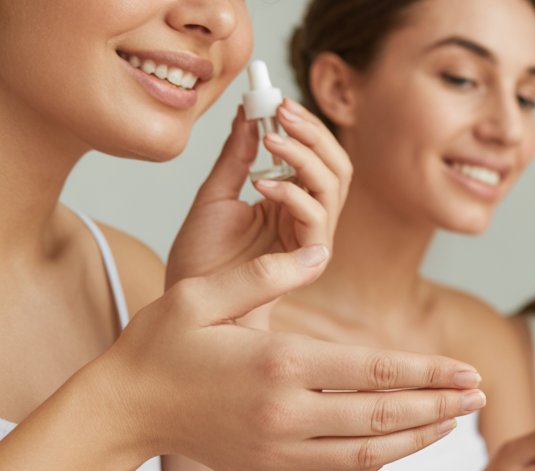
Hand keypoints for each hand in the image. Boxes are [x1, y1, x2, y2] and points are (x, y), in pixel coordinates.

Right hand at [109, 246, 483, 470]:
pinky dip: (379, 460)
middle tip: (482, 396)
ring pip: (370, 451)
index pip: (377, 372)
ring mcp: (280, 453)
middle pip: (385, 415)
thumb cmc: (164, 344)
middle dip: (441, 405)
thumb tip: (324, 247)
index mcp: (277, 365)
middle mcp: (285, 415)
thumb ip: (269, 275)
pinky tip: (405, 444)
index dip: (431, 373)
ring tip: (456, 420)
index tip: (470, 370)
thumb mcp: (204, 293)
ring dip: (419, 437)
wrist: (124, 411)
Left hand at [166, 100, 351, 319]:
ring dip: (305, 157)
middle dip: (315, 134)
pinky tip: (263, 183)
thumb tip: (247, 115)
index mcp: (293, 202)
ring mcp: (312, 240)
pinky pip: (317, 219)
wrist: (192, 304)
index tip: (275, 98)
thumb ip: (236, 156)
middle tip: (283, 110)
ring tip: (272, 141)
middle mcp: (310, 220)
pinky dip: (293, 193)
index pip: (318, 156)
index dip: (305, 126)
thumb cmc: (203, 260)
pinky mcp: (309, 263)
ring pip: (333, 187)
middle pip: (338, 167)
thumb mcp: (215, 194)